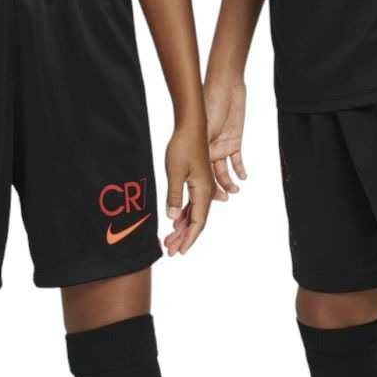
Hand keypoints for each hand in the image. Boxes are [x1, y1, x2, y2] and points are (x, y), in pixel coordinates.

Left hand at [163, 119, 213, 256]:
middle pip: (196, 221)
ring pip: (194, 213)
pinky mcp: (197, 179)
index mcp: (203, 191)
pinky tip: (175, 222)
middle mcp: (206, 191)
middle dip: (183, 238)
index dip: (188, 239)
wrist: (191, 124)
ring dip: (182, 227)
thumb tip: (172, 219)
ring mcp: (202, 185)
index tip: (179, 252)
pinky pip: (192, 203)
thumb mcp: (175, 172)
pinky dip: (183, 215)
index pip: (197, 223)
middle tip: (170, 251)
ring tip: (169, 240)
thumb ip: (174, 196)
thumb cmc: (183, 146)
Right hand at [204, 78, 247, 198]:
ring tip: (234, 191)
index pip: (197, 173)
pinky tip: (243, 177)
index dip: (199, 186)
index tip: (199, 199)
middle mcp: (208, 150)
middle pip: (209, 175)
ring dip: (228, 182)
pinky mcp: (234, 142)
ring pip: (223, 171)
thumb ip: (203, 149)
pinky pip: (236, 160)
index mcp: (197, 148)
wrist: (225, 86)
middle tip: (221, 201)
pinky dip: (240, 169)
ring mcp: (221, 146)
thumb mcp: (205, 128)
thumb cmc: (210, 103)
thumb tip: (200, 168)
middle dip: (214, 190)